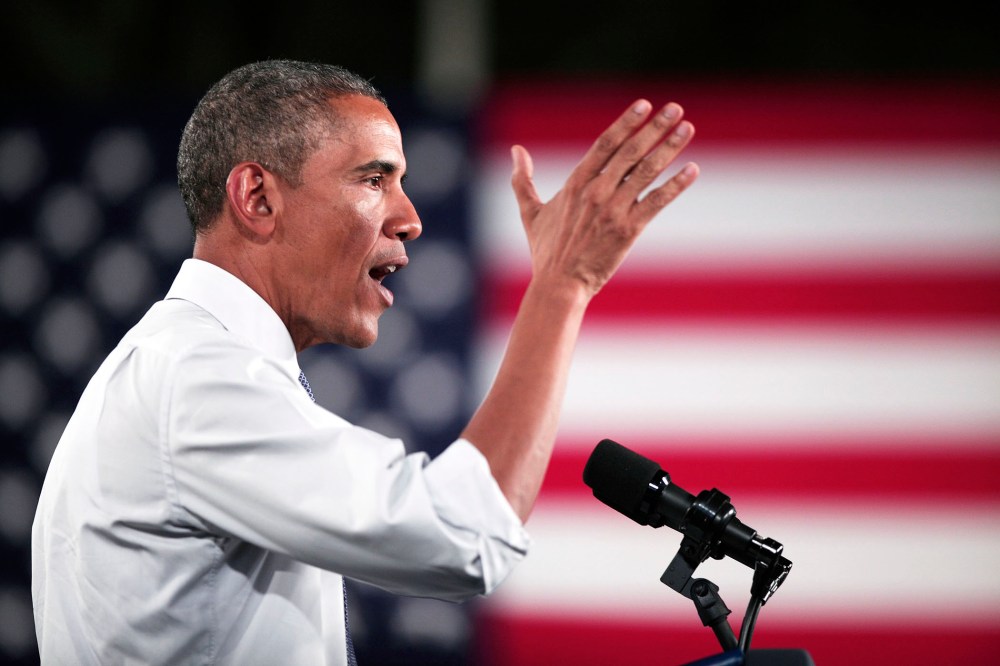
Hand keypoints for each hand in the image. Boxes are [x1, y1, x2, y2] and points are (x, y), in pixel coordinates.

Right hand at [510, 100, 697, 296]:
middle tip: (675, 109)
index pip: (605, 144)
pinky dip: (676, 185)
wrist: (559, 285)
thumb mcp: (531, 212)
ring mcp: (613, 210)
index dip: (626, 123)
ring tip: (688, 128)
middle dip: (655, 128)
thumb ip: (522, 180)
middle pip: (630, 151)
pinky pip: (657, 201)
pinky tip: (692, 169)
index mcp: (575, 183)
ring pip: (646, 171)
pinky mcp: (628, 229)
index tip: (645, 106)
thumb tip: (516, 151)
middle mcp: (596, 191)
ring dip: (669, 148)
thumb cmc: (546, 251)